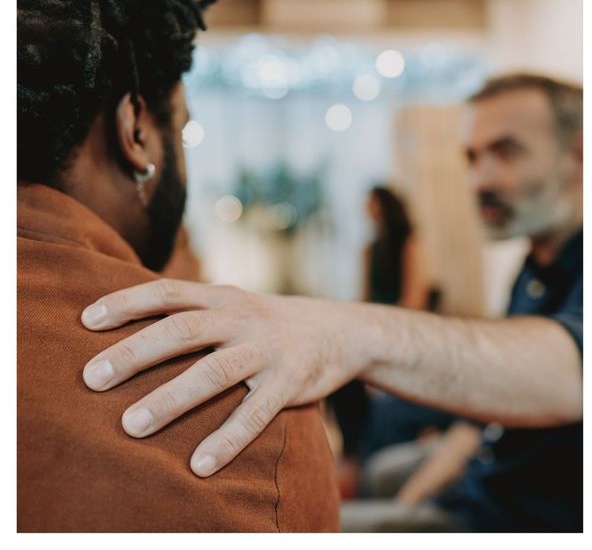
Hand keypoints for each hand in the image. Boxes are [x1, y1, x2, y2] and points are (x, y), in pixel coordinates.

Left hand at [81, 280, 370, 476]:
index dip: (127, 302)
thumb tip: (135, 326)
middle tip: (92, 378)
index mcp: (224, 297)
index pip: (169, 291)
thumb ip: (197, 310)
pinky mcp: (290, 381)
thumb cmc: (271, 323)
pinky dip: (228, 439)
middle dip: (135, 353)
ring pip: (214, 372)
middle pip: (183, 329)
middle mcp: (242, 318)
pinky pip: (256, 413)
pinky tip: (200, 465)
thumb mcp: (236, 303)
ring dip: (171, 398)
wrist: (339, 329)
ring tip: (131, 426)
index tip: (86, 321)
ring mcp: (267, 349)